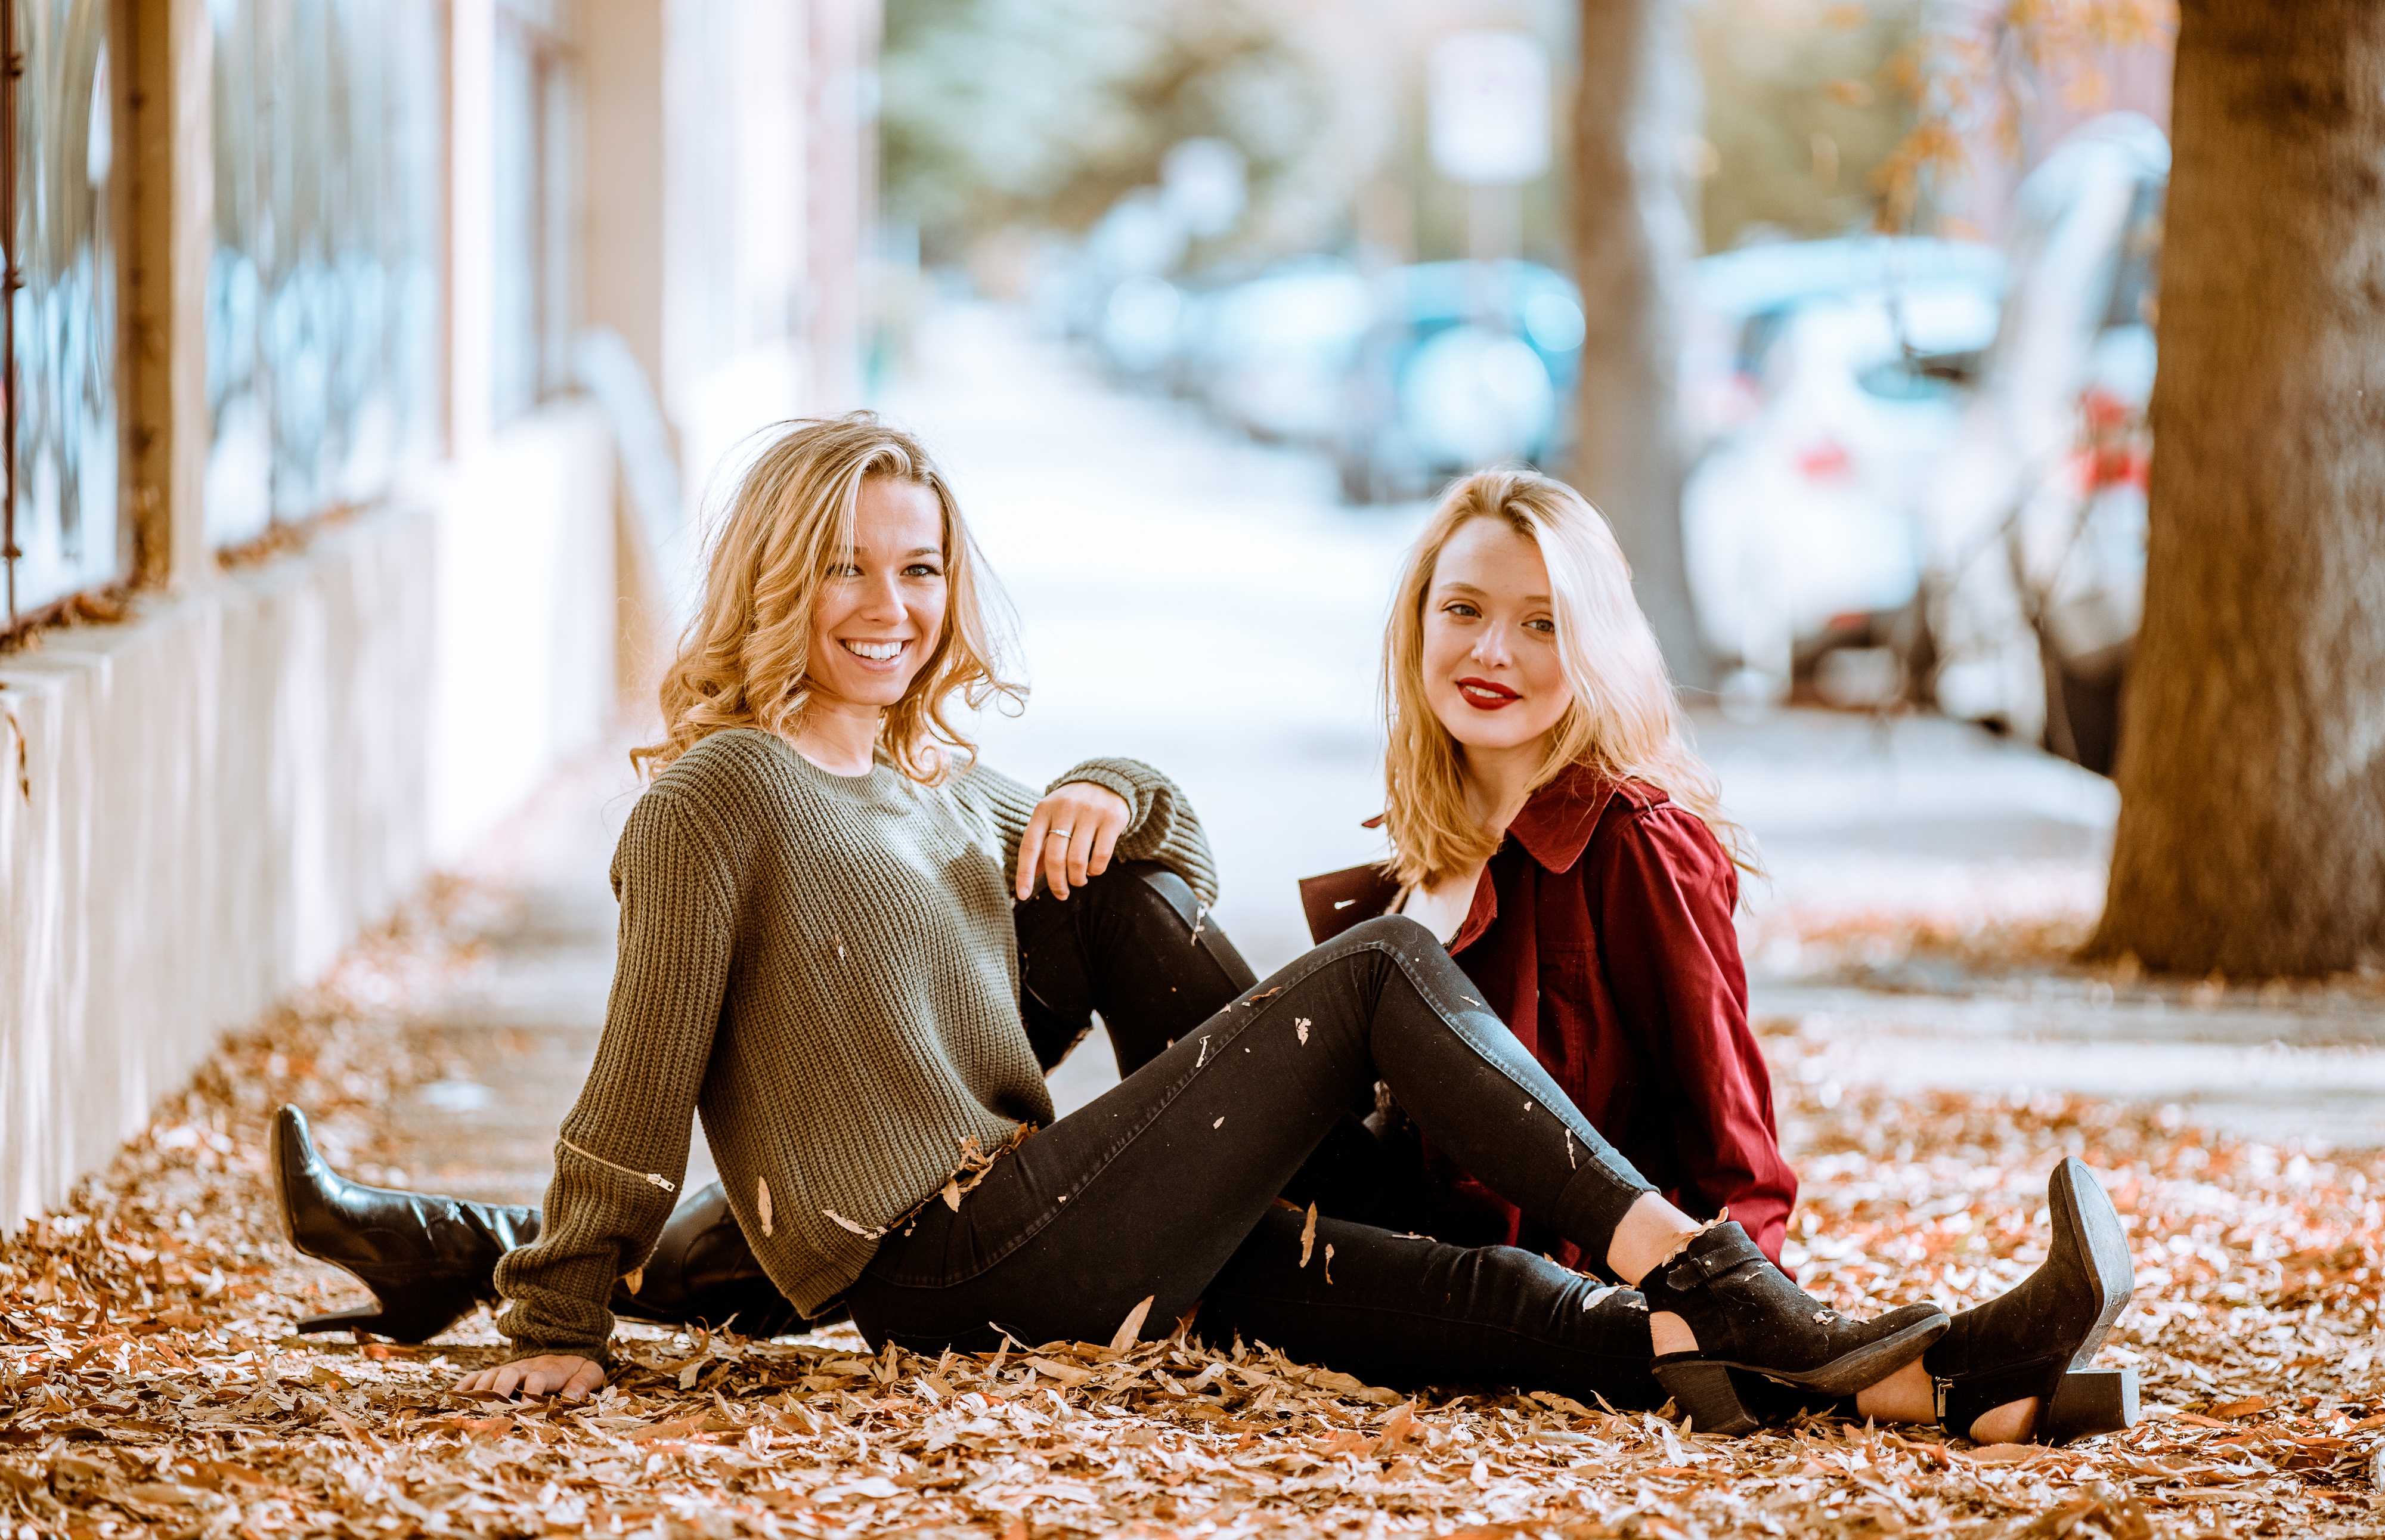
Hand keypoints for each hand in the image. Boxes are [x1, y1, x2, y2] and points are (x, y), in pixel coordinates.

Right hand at [455, 1354, 604, 1401]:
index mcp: (548, 1369)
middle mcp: (524, 1368)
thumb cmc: (574, 1369)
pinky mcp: (495, 1373)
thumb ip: (583, 1383)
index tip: (526, 1409)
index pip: (538, 1378)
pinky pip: (476, 1376)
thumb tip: (573, 1399)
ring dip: (479, 1392)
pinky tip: (453, 1400)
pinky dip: (463, 1386)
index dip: (532, 1392)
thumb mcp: (588, 1372)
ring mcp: (507, 1369)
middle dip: (500, 1392)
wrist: (561, 1348)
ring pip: (489, 1376)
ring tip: (468, 1410)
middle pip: (508, 1374)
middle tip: (492, 1411)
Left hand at [1015, 782, 1132, 900]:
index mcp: (1043, 809)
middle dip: (1057, 883)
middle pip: (1054, 857)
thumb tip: (1031, 877)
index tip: (1023, 895)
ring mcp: (1089, 813)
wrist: (1107, 781)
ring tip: (1078, 881)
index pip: (1029, 846)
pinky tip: (1093, 870)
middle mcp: (1064, 809)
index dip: (1024, 873)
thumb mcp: (1051, 818)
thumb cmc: (1072, 807)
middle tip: (1061, 894)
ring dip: (1076, 879)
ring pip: (1077, 859)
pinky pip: (1101, 855)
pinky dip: (1096, 870)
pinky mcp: (1111, 819)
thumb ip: (1041, 845)